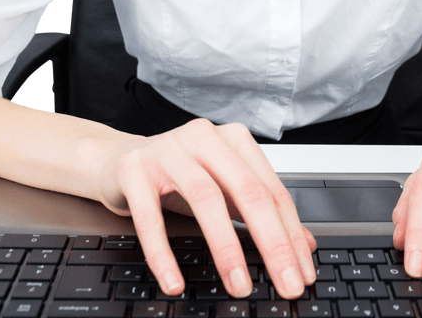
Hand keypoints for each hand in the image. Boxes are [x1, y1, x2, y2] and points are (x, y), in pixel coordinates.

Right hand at [93, 118, 316, 298]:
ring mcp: (167, 149)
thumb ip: (262, 212)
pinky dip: (164, 254)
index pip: (271, 190)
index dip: (291, 233)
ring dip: (226, 248)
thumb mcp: (223, 189)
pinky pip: (150, 217)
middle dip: (272, 242)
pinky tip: (175, 281)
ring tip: (239, 285)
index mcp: (233, 139)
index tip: (302, 270)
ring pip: (205, 199)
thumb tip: (304, 245)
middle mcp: (204, 137)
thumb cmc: (177, 176)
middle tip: (286, 282)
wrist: (117, 160)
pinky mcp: (134, 168)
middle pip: (248, 191)